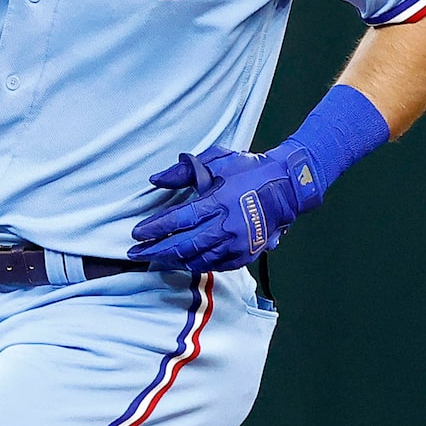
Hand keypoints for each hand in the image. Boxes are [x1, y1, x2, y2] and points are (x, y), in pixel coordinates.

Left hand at [130, 142, 323, 272]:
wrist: (289, 187)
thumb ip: (185, 170)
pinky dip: (195, 264)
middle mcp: (228, 226)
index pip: (180, 219)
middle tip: (135, 253)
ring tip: (154, 259)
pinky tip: (180, 261)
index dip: (155, 228)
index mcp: (220, 201)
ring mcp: (238, 244)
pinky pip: (214, 265)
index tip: (137, 234)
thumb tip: (156, 180)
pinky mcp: (245, 254)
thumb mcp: (218, 160)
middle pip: (184, 245)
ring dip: (172, 260)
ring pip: (198, 259)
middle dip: (156, 251)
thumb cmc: (250, 171)